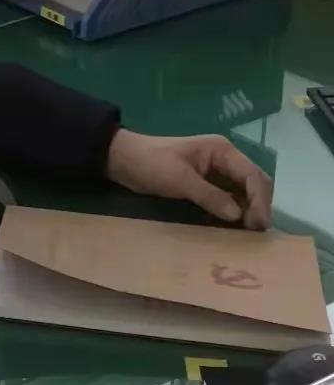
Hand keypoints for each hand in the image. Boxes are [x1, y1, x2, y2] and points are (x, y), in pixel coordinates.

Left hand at [106, 129, 271, 230]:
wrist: (124, 160)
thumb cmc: (151, 163)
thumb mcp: (178, 179)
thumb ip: (209, 195)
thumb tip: (238, 215)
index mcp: (222, 150)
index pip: (252, 175)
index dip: (260, 200)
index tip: (260, 224)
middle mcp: (225, 160)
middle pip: (254, 184)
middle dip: (259, 206)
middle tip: (256, 232)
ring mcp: (217, 173)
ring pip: (244, 193)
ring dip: (250, 211)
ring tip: (250, 234)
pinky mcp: (208, 185)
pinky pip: (229, 200)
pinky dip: (236, 213)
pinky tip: (236, 228)